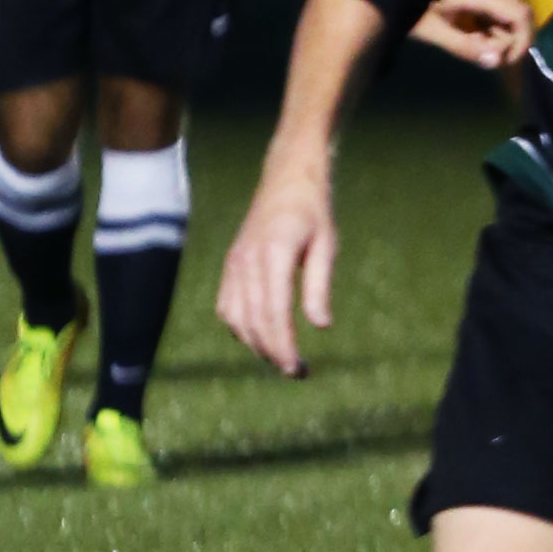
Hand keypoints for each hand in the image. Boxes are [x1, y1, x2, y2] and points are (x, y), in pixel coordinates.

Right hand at [217, 154, 336, 377]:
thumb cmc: (313, 212)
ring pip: (235, 317)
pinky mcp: (230, 264)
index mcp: (274, 253)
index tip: (297, 368)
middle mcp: (247, 259)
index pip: (274, 311)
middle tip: (296, 372)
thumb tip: (320, 326)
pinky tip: (259, 338)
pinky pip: (226, 305)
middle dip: (272, 351)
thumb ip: (319, 286)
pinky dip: (239, 327)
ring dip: (255, 343)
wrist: (285, 179)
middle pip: (253, 320)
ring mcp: (234, 262)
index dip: (283, 344)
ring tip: (281, 358)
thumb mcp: (326, 245)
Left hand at [412, 0, 533, 69]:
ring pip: (512, 12)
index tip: (506, 62)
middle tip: (482, 54)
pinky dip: (493, 24)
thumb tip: (497, 61)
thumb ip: (466, 47)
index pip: (521, 15)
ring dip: (500, 33)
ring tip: (471, 41)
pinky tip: (471, 30)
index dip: (523, 42)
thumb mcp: (434, 31)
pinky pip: (501, 6)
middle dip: (508, 41)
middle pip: (520, 15)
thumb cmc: (412, 5)